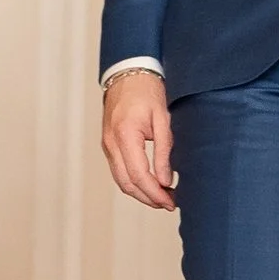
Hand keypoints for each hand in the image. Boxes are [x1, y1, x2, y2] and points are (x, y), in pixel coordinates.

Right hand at [101, 68, 176, 210]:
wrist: (127, 75)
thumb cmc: (146, 92)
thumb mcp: (162, 119)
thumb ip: (164, 152)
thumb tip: (165, 180)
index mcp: (125, 135)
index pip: (138, 175)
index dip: (155, 193)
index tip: (171, 201)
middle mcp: (111, 144)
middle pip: (127, 184)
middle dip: (148, 198)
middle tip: (170, 204)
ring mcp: (107, 146)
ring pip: (121, 181)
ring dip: (141, 193)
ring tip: (163, 197)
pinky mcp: (109, 146)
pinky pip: (119, 171)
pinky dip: (134, 183)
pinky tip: (150, 184)